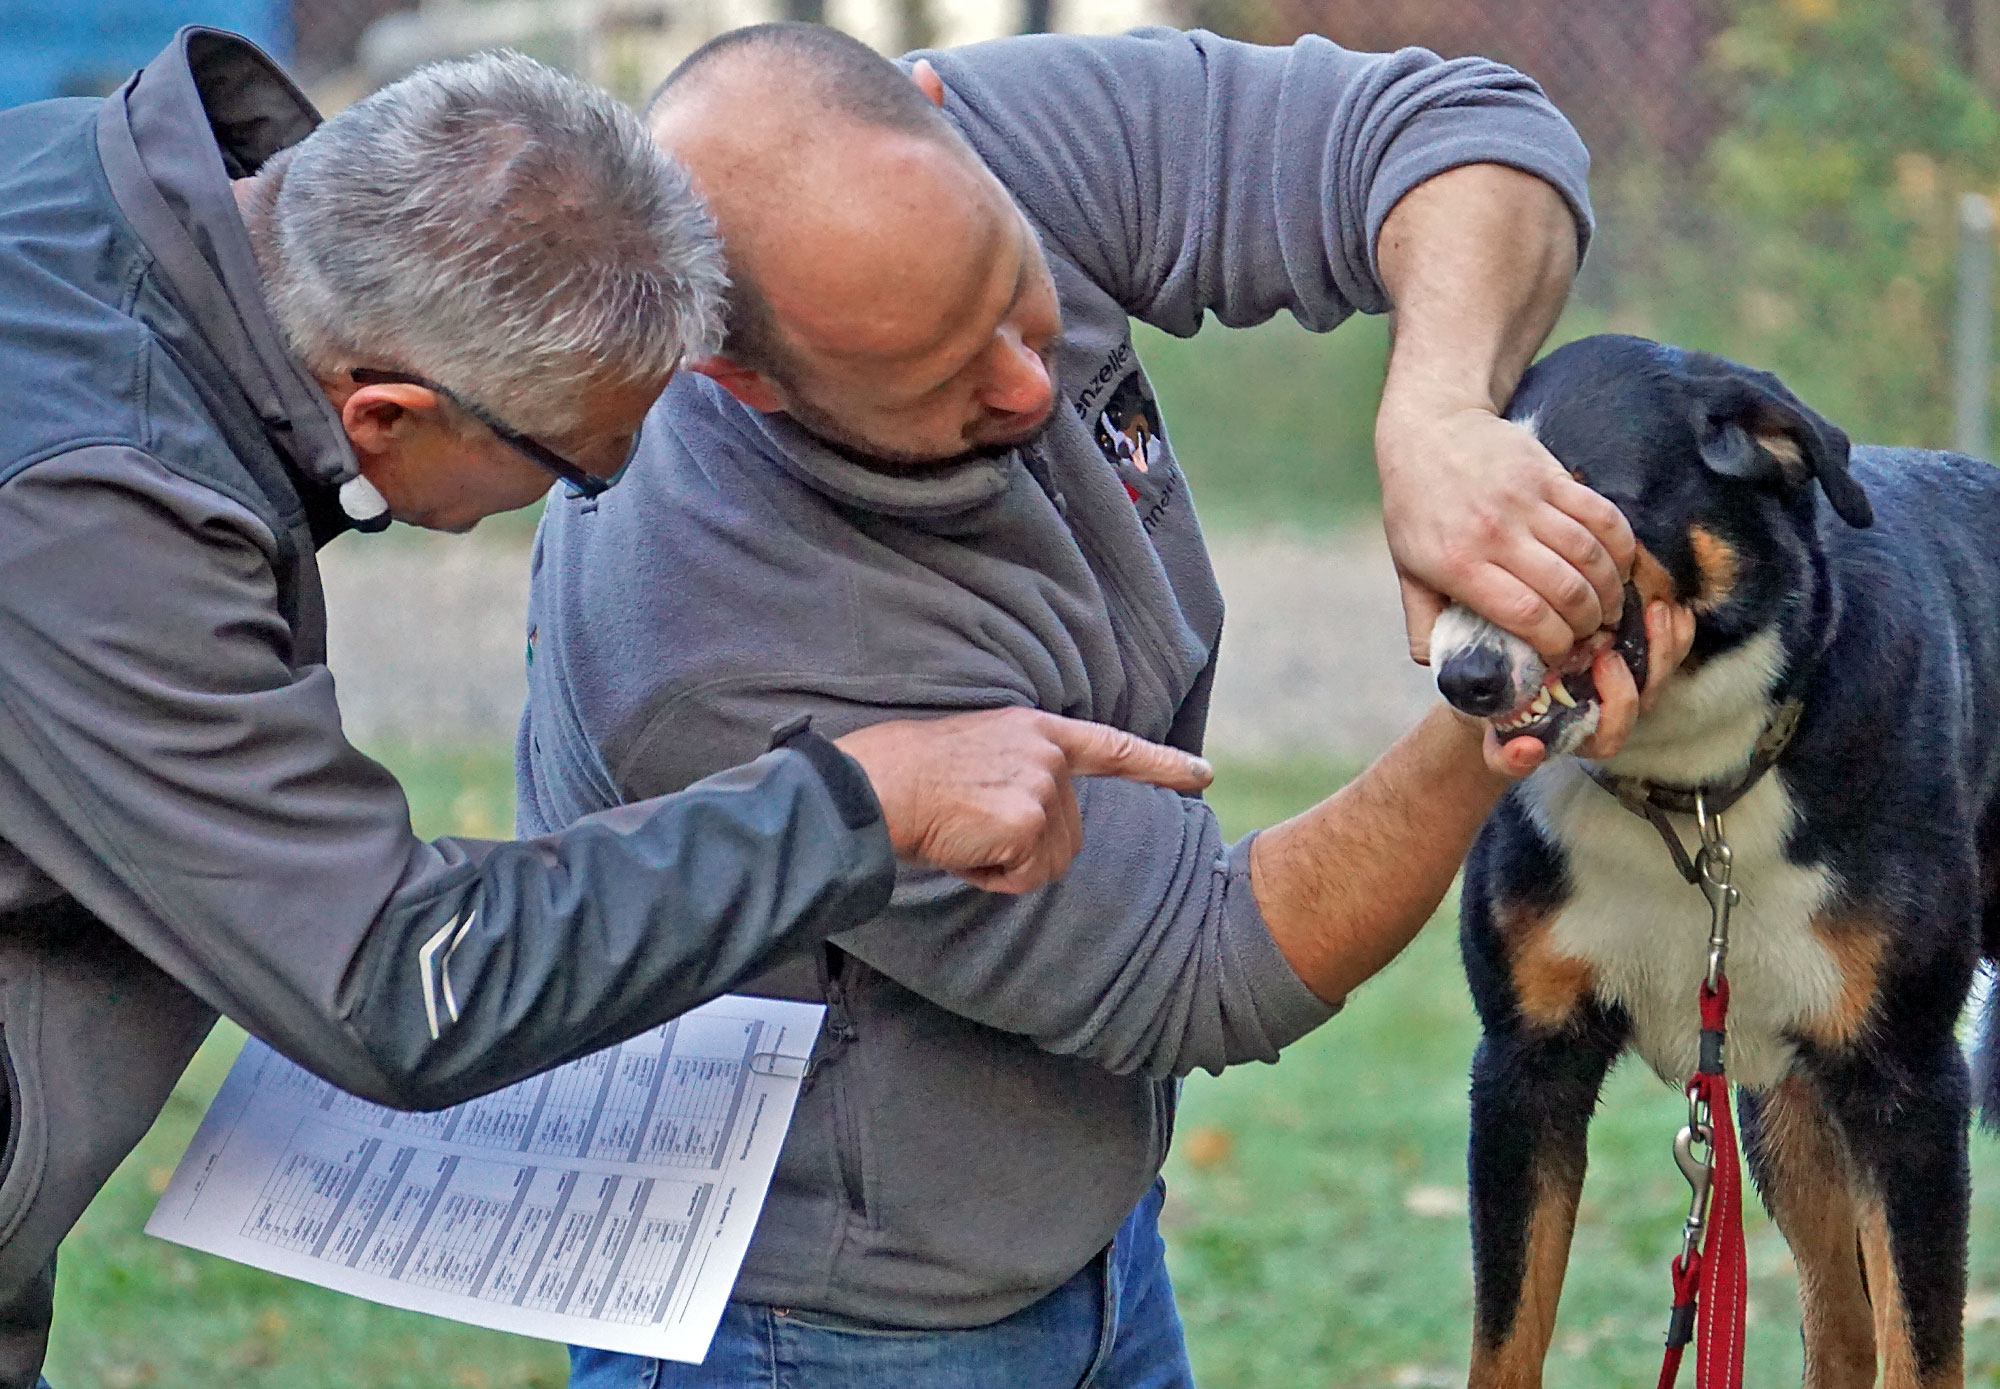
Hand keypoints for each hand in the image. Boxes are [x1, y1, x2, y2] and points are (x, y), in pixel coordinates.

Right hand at [835, 708, 1213, 892]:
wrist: (878, 785)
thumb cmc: (912, 774)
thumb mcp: (981, 754)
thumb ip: (1023, 773)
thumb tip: (1041, 820)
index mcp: (1037, 732)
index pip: (1112, 748)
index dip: (1160, 765)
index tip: (1203, 775)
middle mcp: (1048, 755)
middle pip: (1068, 836)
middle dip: (1022, 847)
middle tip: (969, 825)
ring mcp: (1041, 787)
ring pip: (1048, 862)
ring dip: (1006, 864)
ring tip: (963, 833)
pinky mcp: (1027, 822)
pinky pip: (1022, 877)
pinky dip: (991, 876)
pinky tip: (961, 848)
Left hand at [1377, 400, 1634, 663]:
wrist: (1429, 431)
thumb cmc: (1416, 508)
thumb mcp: (1407, 569)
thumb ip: (1424, 623)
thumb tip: (1443, 669)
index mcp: (1459, 564)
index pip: (1527, 614)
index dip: (1555, 642)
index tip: (1559, 653)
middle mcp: (1495, 533)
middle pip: (1566, 589)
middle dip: (1588, 622)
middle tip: (1590, 634)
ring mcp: (1526, 500)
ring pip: (1590, 555)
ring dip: (1609, 589)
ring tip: (1608, 608)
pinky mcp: (1550, 476)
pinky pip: (1601, 515)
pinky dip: (1620, 546)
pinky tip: (1619, 568)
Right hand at [1475, 599, 1697, 778]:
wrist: (1494, 694)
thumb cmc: (1498, 716)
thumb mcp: (1495, 741)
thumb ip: (1505, 756)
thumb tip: (1527, 751)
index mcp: (1582, 736)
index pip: (1612, 731)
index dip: (1618, 698)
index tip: (1604, 660)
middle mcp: (1607, 714)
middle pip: (1647, 697)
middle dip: (1653, 662)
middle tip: (1638, 621)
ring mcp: (1621, 687)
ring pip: (1660, 672)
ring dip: (1667, 641)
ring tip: (1657, 607)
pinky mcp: (1629, 661)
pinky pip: (1665, 651)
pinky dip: (1675, 629)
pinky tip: (1672, 604)